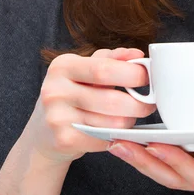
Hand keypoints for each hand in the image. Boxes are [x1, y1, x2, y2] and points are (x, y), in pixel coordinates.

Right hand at [20, 48, 157, 164]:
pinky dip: (116, 135)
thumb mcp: (85, 70)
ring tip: (130, 116)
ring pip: (112, 122)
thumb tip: (137, 54)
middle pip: (111, 99)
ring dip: (129, 121)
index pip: (104, 68)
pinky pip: (104, 139)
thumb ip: (111, 59)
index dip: (132, 73)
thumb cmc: (71, 94)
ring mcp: (57, 117)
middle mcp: (55, 90)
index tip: (148, 77)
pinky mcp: (63, 140)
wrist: (42, 132)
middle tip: (150, 103)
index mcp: (63, 65)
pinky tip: (114, 130)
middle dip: (139, 102)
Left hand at [106, 131, 193, 194]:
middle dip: (146, 162)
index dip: (176, 162)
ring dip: (140, 159)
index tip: (156, 144)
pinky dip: (148, 153)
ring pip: (166, 172)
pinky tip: (131, 140)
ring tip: (115, 142)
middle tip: (119, 144)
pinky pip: (169, 162)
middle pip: (173, 176)